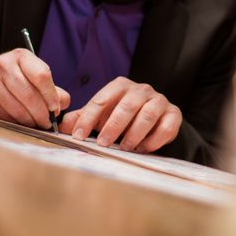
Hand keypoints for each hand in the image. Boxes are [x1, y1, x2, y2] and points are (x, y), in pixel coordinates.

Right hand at [0, 48, 69, 128]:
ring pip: (17, 109)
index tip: (55, 109)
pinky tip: (18, 122)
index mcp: (21, 56)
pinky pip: (2, 117)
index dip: (51, 96)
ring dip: (29, 121)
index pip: (42, 76)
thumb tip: (63, 103)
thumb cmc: (13, 79)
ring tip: (34, 124)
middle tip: (46, 123)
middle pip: (30, 95)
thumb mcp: (32, 76)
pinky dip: (14, 123)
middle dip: (42, 114)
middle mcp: (2, 65)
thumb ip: (52, 89)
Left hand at [58, 76, 181, 152]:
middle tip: (103, 144)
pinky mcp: (174, 114)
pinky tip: (143, 149)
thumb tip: (62, 126)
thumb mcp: (101, 115)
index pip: (101, 100)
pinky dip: (154, 139)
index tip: (78, 136)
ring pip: (148, 114)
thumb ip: (82, 118)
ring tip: (124, 148)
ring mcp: (159, 100)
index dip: (88, 119)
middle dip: (113, 126)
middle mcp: (141, 89)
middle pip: (127, 105)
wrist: (154, 117)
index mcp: (120, 86)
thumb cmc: (122, 115)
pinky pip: (166, 125)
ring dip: (135, 133)